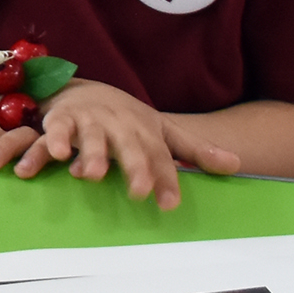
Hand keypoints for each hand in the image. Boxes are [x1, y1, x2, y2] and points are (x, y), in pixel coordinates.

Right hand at [0, 81, 234, 208]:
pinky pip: (57, 132)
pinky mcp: (62, 120)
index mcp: (145, 129)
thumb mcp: (161, 130)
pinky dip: (55, 143)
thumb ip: (193, 149)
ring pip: (93, 138)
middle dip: (134, 166)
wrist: (83, 87)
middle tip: (138, 191)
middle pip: (130, 146)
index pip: (160, 155)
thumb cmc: (127, 120)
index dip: (165, 178)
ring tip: (91, 176)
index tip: (169, 205)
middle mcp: (120, 124)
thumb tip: (237, 166)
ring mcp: (91, 120)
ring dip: (92, 154)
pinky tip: (57, 158)